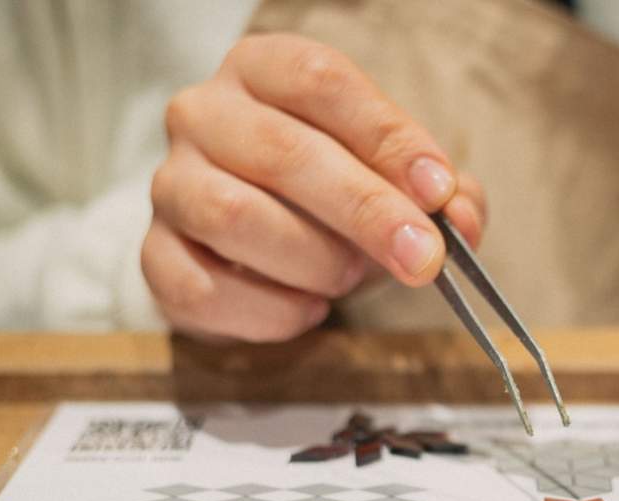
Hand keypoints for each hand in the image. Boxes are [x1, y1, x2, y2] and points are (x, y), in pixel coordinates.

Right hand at [142, 33, 485, 341]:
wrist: (254, 251)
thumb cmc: (330, 198)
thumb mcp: (392, 180)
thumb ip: (440, 195)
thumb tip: (464, 219)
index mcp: (265, 71)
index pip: (322, 83)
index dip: (387, 137)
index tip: (438, 189)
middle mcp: (204, 115)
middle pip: (282, 153)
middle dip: (365, 211)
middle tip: (422, 257)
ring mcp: (171, 184)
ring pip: (233, 217)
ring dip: (313, 259)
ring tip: (349, 277)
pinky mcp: (154, 255)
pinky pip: (203, 288)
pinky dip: (269, 310)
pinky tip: (307, 309)